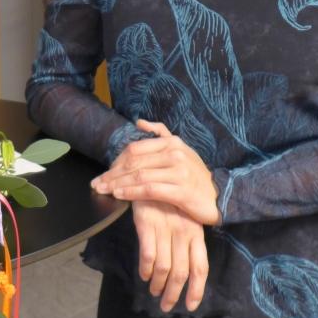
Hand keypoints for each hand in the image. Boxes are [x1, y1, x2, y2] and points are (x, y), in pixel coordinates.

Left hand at [91, 121, 220, 225]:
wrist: (220, 196)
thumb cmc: (196, 176)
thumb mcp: (182, 150)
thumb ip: (161, 134)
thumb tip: (140, 122)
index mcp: (172, 142)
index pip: (135, 150)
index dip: (116, 162)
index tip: (104, 173)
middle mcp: (175, 154)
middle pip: (134, 163)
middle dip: (112, 174)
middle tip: (97, 184)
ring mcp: (179, 172)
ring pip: (139, 176)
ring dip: (117, 184)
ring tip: (103, 190)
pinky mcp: (181, 191)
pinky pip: (149, 190)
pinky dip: (131, 192)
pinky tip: (120, 195)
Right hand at [132, 199, 208, 311]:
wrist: (151, 171)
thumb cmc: (169, 198)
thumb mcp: (184, 217)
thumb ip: (185, 241)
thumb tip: (183, 268)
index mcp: (196, 232)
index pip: (200, 267)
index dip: (196, 289)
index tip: (190, 306)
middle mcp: (184, 233)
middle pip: (182, 272)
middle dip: (174, 294)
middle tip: (165, 306)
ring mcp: (166, 229)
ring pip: (164, 268)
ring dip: (158, 284)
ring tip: (153, 291)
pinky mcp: (148, 224)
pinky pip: (148, 255)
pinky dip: (145, 269)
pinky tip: (143, 274)